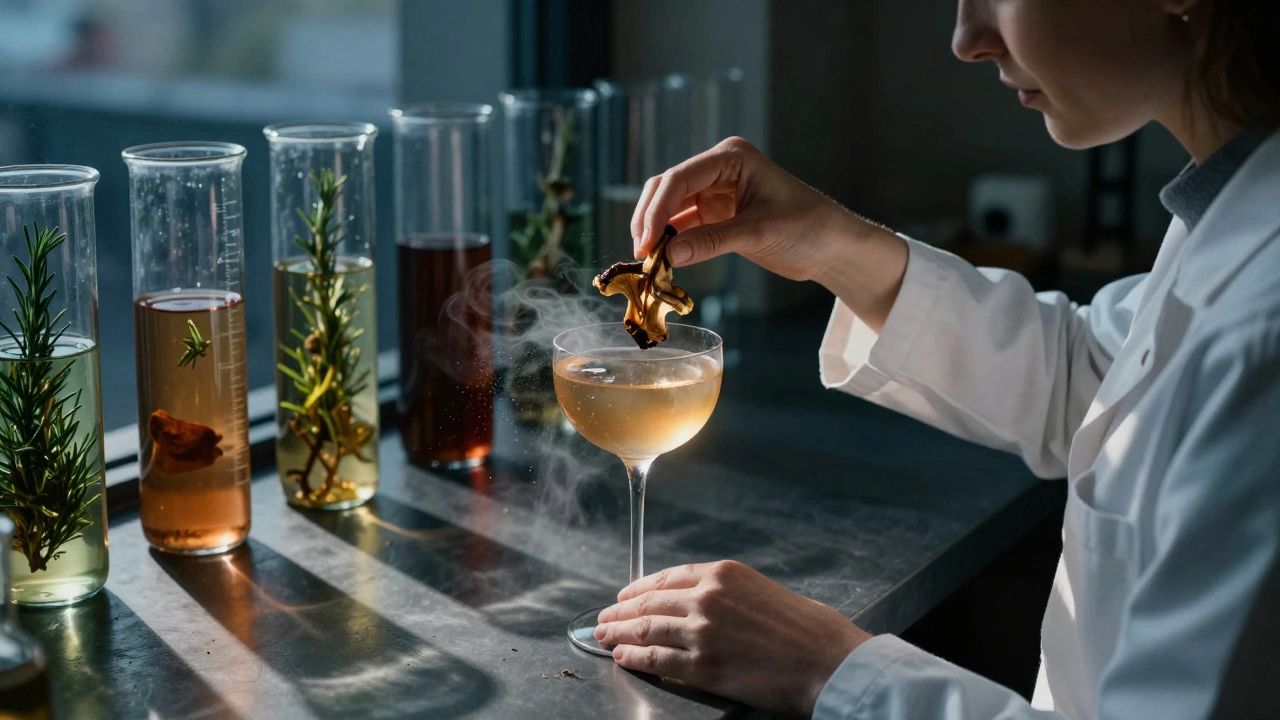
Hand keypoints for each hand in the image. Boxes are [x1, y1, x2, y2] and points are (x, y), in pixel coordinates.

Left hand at [594, 560, 871, 717]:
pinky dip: (633, 658)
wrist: (828, 662)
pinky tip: (622, 657)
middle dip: (621, 611)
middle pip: (649, 603)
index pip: (667, 578)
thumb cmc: (808, 630)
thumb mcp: (765, 591)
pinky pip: (656, 661)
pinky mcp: (702, 666)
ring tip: (604, 636)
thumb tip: (702, 604)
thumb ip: (729, 594)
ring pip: (645, 630)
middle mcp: (707, 597)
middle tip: (605, 617)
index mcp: (723, 574)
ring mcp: (702, 632)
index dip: (639, 589)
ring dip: (618, 633)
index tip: (625, 595)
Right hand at [631, 136, 846, 281]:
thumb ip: (712, 241)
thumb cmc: (808, 227)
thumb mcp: (759, 233)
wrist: (832, 246)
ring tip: (648, 261)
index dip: (657, 210)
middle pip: (667, 188)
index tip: (646, 242)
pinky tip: (662, 260)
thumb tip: (668, 255)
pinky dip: (670, 242)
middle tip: (641, 254)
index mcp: (731, 157)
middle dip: (651, 219)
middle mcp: (718, 169)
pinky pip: (682, 225)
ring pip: (669, 207)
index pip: (680, 178)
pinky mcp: (715, 215)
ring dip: (656, 232)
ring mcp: (714, 191)